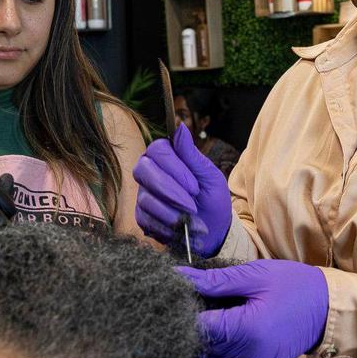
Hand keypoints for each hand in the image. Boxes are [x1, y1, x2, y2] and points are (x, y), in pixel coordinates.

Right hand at [133, 123, 230, 256]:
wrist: (214, 230)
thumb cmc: (213, 199)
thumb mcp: (209, 176)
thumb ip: (192, 154)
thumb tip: (180, 127)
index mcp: (167, 156)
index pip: (158, 150)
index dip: (174, 168)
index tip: (195, 187)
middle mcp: (150, 172)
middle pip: (144, 170)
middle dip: (170, 191)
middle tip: (192, 205)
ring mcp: (144, 194)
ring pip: (145, 198)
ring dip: (172, 212)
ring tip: (192, 220)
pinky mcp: (142, 216)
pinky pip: (145, 219)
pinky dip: (166, 226)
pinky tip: (181, 229)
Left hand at [178, 260, 328, 357]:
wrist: (328, 309)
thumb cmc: (294, 286)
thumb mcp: (255, 275)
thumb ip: (216, 281)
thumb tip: (180, 276)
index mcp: (247, 329)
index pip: (197, 327)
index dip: (180, 311)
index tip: (172, 296)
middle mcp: (247, 356)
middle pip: (199, 346)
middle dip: (184, 327)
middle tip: (178, 306)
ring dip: (194, 345)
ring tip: (191, 322)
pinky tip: (200, 353)